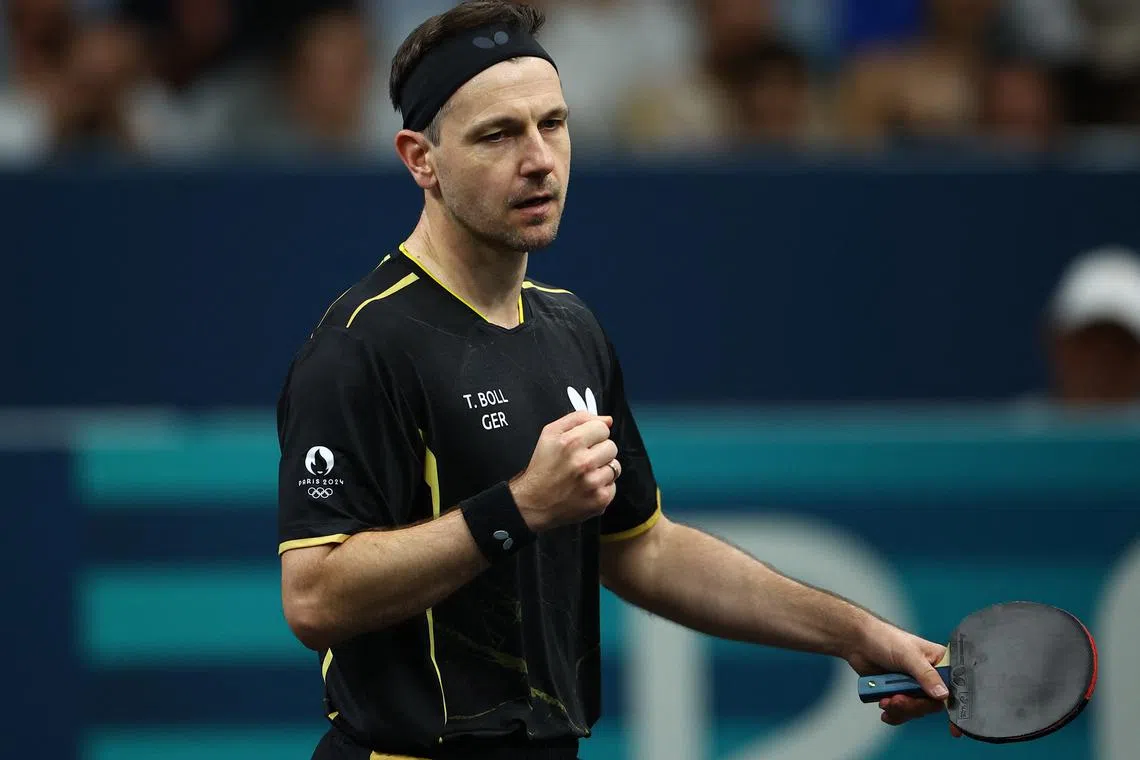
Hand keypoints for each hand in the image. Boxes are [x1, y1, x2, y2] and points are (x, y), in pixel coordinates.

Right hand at [510, 411, 620, 531]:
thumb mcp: (550, 433)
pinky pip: (613, 485)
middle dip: (599, 451)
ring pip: (615, 466)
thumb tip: (607, 420)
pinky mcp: (600, 499)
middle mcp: (583, 462)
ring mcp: (593, 482)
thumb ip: (579, 418)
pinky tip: (586, 487)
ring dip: (602, 469)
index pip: (603, 428)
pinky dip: (602, 486)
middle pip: (611, 446)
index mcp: (571, 442)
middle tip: (582, 460)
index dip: (593, 434)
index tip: (584, 443)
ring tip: (584, 474)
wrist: (534, 502)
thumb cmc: (542, 468)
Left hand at [845, 619, 961, 736]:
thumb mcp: (908, 655)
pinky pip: (902, 712)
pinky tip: (884, 705)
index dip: (953, 705)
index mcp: (939, 662)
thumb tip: (943, 694)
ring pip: (917, 710)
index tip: (954, 727)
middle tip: (898, 700)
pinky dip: (893, 712)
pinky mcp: (899, 693)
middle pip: (933, 703)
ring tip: (886, 700)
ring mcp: (914, 686)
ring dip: (901, 709)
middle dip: (914, 706)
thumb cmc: (884, 638)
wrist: (857, 643)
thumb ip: (926, 675)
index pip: (954, 687)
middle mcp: (930, 676)